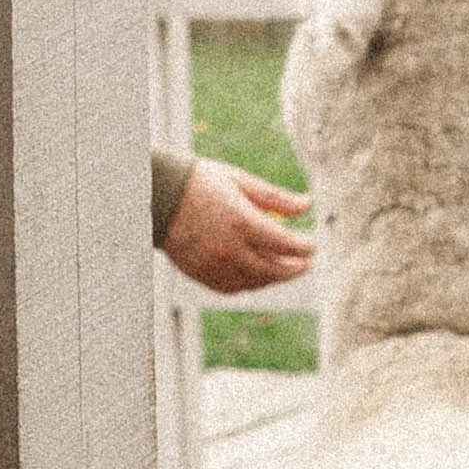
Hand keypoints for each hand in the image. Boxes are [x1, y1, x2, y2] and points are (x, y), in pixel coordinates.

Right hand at [161, 159, 313, 294]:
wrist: (156, 195)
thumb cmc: (201, 182)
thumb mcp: (240, 181)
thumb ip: (275, 198)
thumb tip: (306, 205)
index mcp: (241, 221)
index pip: (284, 244)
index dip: (303, 248)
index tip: (312, 246)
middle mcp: (228, 248)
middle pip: (272, 270)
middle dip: (293, 269)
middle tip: (304, 265)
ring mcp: (213, 264)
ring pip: (253, 281)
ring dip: (272, 278)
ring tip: (282, 269)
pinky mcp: (199, 273)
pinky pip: (231, 287)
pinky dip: (248, 283)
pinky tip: (256, 274)